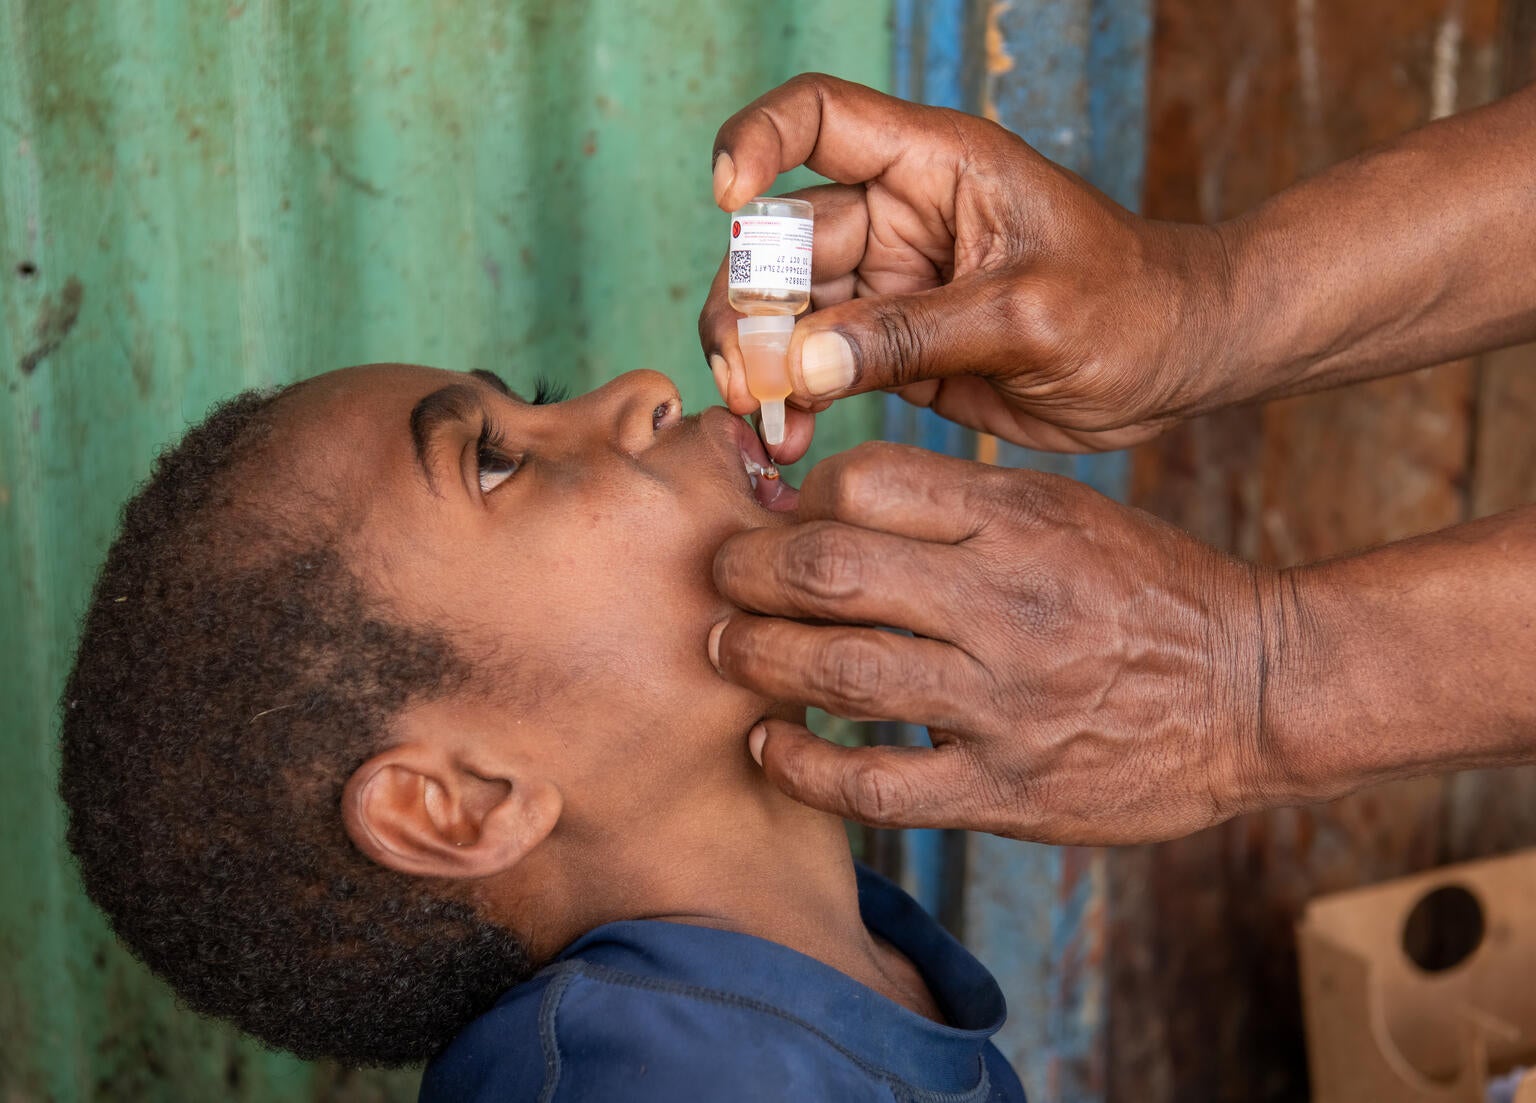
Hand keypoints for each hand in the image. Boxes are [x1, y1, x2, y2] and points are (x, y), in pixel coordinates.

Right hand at [700, 74, 1240, 464]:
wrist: (1178, 366)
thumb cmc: (1133, 306)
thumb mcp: (1030, 315)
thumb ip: (915, 334)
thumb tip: (801, 363)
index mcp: (937, 166)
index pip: (821, 117)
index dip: (757, 141)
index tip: (726, 198)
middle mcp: (900, 218)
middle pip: (777, 237)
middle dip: (745, 303)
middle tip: (747, 377)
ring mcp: (891, 287)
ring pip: (785, 311)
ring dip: (758, 362)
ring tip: (761, 419)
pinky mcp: (893, 350)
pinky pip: (818, 369)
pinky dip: (793, 401)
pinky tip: (786, 437)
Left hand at [707, 442, 1284, 844]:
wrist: (1258, 688)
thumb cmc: (1146, 587)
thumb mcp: (1064, 509)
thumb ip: (954, 505)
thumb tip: (824, 504)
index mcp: (1018, 520)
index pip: (862, 484)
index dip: (793, 499)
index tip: (771, 519)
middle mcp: (1006, 603)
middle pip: (828, 571)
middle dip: (744, 570)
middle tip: (716, 578)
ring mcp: (1008, 702)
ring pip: (840, 673)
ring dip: (757, 661)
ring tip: (722, 652)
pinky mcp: (1011, 789)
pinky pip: (879, 786)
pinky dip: (805, 769)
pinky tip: (769, 748)